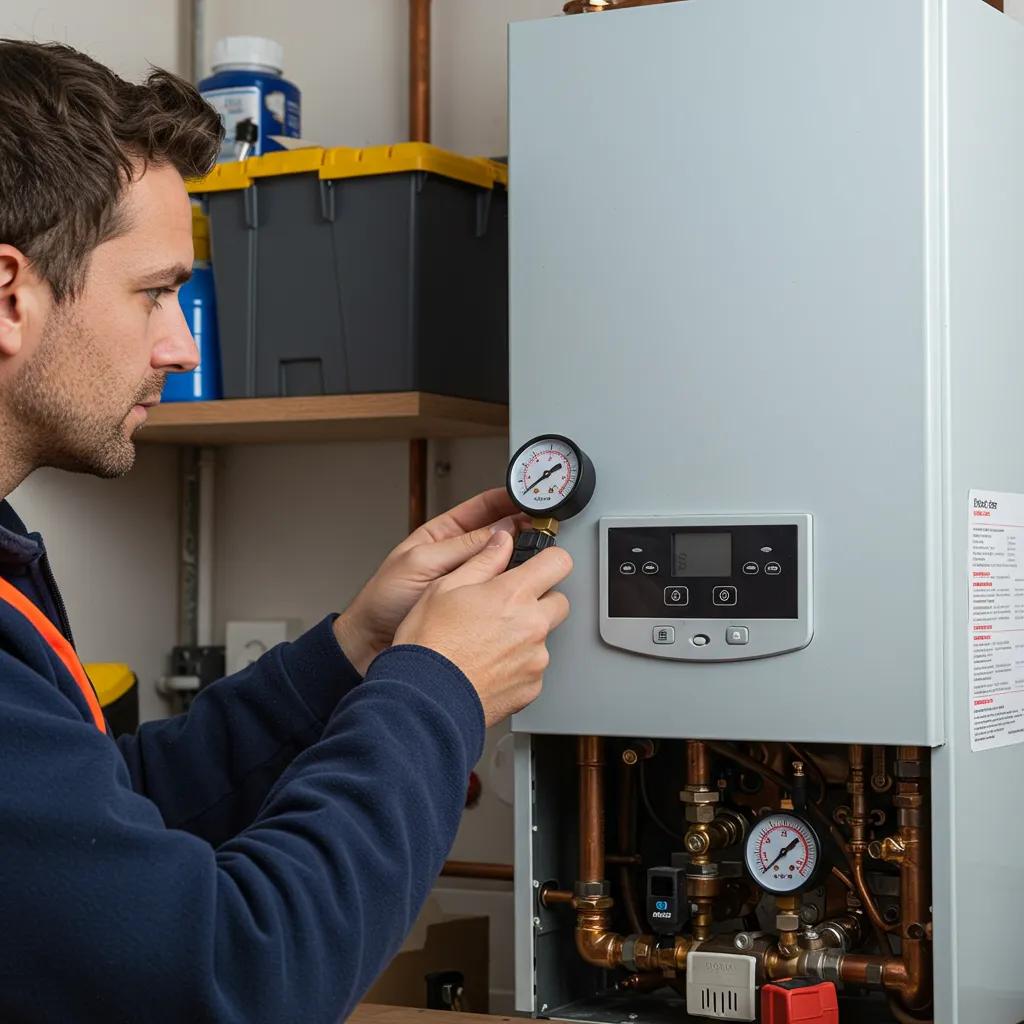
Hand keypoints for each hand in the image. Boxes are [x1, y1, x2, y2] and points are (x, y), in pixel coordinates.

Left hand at [333, 488, 529, 673]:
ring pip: (503, 564)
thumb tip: (500, 531)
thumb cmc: (384, 601)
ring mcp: (468, 581)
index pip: (483, 508)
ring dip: (522, 559)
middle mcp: (459, 555)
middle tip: (544, 529)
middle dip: (523, 529)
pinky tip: (525, 586)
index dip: (508, 500)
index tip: (530, 499)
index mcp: (443, 535)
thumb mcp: (421, 564)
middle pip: (499, 535)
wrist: (372, 643)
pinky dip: (514, 588)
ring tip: (539, 555)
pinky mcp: (474, 607)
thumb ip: (460, 547)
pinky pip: (500, 592)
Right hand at [393, 532, 572, 726]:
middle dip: (539, 600)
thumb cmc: (429, 645)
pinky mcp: (532, 687)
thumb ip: (482, 560)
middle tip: (508, 608)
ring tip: (488, 643)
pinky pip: (534, 668)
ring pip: (544, 637)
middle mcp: (532, 625)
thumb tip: (501, 541)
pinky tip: (490, 665)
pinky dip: (518, 666)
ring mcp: (535, 659)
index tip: (541, 564)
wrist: (424, 699)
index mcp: (513, 595)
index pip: (558, 562)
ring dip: (526, 636)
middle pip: (559, 601)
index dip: (550, 560)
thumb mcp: (445, 587)